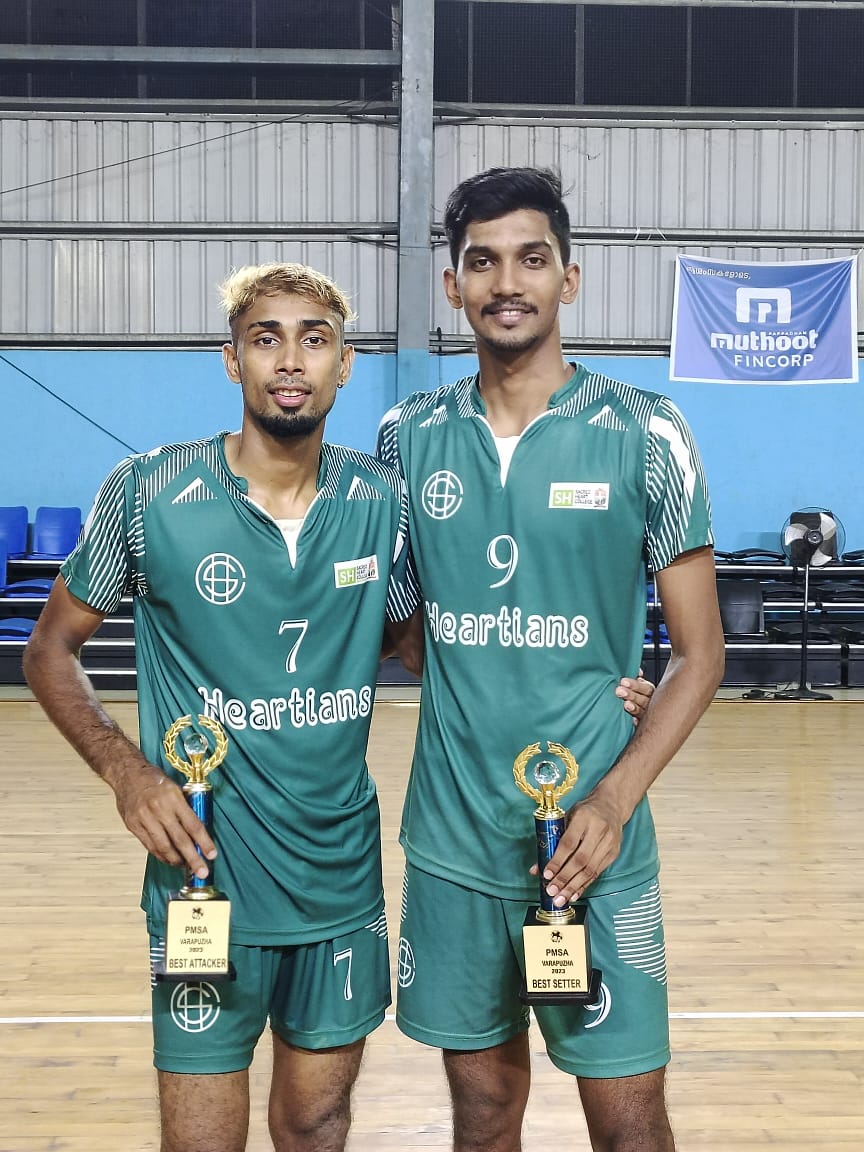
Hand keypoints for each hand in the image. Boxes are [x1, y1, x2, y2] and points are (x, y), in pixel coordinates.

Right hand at [112, 763, 216, 879]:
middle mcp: (159, 809)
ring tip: (185, 866)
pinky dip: (161, 855)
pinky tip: (169, 859)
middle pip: (180, 840)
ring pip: (163, 847)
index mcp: (173, 798)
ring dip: (176, 860)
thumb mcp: (174, 788)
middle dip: (193, 859)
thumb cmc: (154, 779)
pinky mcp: (133, 826)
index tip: (212, 855)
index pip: (193, 825)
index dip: (204, 842)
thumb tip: (197, 830)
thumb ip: (184, 807)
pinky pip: (150, 846)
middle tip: (202, 872)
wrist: (127, 773)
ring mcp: (144, 819)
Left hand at [530, 794, 623, 905]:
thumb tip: (536, 868)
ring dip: (573, 886)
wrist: (611, 806)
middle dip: (564, 878)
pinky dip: (584, 885)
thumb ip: (552, 840)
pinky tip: (574, 894)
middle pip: (580, 860)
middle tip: (552, 891)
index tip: (547, 874)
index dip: (557, 861)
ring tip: (561, 899)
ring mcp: (608, 843)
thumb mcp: (566, 818)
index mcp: (583, 818)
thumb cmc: (584, 812)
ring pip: (590, 870)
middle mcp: (598, 830)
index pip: (569, 843)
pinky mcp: (613, 853)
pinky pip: (597, 873)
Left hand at [615, 669, 653, 723]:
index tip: (623, 681)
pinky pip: (643, 725)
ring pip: (643, 712)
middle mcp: (651, 704)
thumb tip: (638, 671)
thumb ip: (637, 681)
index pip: (646, 688)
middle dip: (631, 695)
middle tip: (619, 691)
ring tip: (626, 704)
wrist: (651, 719)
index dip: (635, 685)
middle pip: (644, 699)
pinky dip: (638, 722)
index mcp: (650, 693)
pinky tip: (634, 721)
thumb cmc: (639, 697)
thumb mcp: (639, 687)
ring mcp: (649, 716)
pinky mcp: (645, 726)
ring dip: (635, 708)